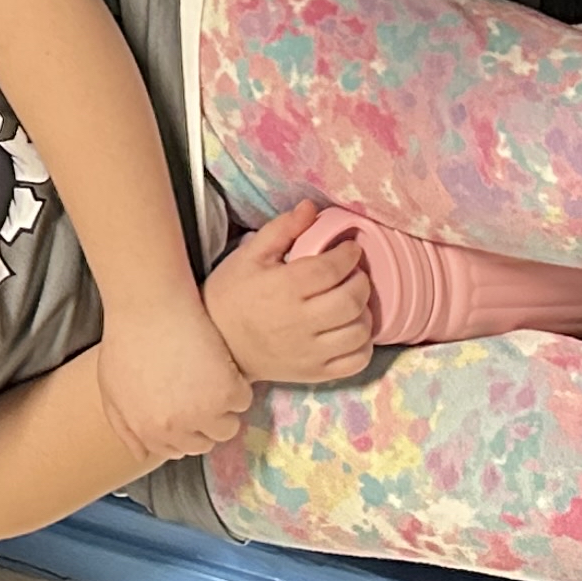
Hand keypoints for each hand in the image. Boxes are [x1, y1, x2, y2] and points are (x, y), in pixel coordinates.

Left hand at [92, 301, 255, 465]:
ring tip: (205, 373)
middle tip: (195, 385)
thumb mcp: (111, 385)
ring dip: (221, 404)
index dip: (182, 427)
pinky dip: (236, 382)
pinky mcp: (226, 393)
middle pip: (203, 442)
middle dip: (202, 419)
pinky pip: (242, 400)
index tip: (183, 403)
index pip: (177, 449)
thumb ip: (124, 425)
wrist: (148, 305)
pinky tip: (216, 361)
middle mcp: (175, 430)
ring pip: (226, 426)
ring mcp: (202, 413)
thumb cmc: (127, 338)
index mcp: (147, 431)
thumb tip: (142, 454)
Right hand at [204, 203, 380, 385]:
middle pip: (350, 300)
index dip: (348, 255)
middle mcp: (300, 321)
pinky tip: (351, 329)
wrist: (217, 342)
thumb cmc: (232, 293)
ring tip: (353, 301)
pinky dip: (364, 345)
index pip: (331, 268)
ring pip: (358, 331)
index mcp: (283, 287)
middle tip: (355, 273)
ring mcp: (310, 351)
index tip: (351, 249)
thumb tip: (311, 207)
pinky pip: (356, 361)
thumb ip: (282, 229)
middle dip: (361, 281)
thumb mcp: (249, 255)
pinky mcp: (315, 372)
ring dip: (364, 312)